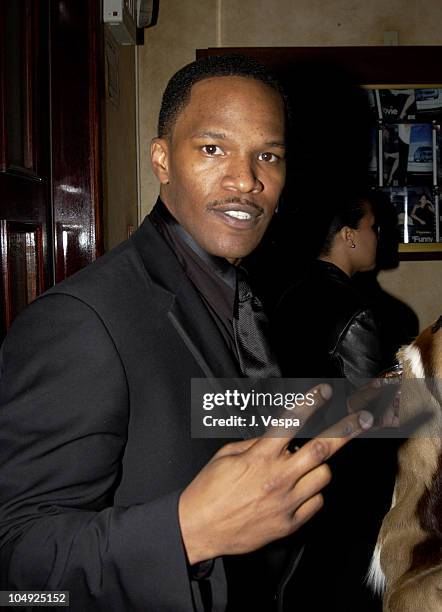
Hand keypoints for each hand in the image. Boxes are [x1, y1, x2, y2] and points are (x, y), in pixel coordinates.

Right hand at [178, 384, 372, 564]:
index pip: (291, 422)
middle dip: (346, 430)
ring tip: (306, 464)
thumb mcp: (226, 454)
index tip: (325, 391)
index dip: (311, 403)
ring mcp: (286, 502)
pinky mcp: (289, 524)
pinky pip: (315, 502)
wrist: (199, 529)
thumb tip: (278, 437)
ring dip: (319, 465)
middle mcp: (277, 477)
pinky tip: (298, 489)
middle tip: (363, 418)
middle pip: (322, 449)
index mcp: (259, 456)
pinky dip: (311, 492)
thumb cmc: (209, 489)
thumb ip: (256, 443)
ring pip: (323, 476)